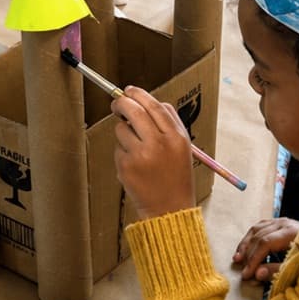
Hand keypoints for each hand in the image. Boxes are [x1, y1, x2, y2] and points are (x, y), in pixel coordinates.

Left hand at [112, 86, 195, 218]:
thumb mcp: (182, 147)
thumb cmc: (176, 176)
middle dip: (121, 103)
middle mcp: (159, 143)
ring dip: (123, 132)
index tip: (129, 90)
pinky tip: (135, 166)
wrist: (170, 209)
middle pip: (134, 110)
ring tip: (136, 149)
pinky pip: (118, 148)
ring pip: (121, 128)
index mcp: (176, 137)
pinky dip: (123, 153)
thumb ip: (167, 122)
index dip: (138, 94)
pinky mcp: (126, 166)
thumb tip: (143, 100)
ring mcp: (141, 155)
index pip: (154, 105)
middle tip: (116, 104)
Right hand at [230, 217, 298, 281]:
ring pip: (256, 229)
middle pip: (259, 236)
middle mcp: (284, 223)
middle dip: (249, 255)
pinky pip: (260, 226)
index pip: (265, 244)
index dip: (254, 260)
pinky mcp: (280, 221)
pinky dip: (250, 237)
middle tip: (242, 270)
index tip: (247, 274)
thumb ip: (276, 270)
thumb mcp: (298, 266)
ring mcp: (282, 220)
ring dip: (246, 245)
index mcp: (290, 232)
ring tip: (237, 259)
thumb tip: (256, 274)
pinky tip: (245, 247)